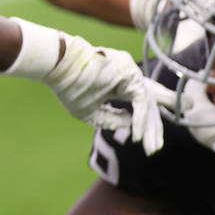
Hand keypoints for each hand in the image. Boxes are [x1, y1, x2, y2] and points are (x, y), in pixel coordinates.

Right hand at [44, 35, 165, 155]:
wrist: (60, 65)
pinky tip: (138, 136)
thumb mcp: (89, 111)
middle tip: (154, 149)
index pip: (137, 104)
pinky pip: (141, 101)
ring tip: (153, 148)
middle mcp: (128, 78)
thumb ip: (111, 118)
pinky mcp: (131, 73)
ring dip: (151, 128)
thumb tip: (131, 125)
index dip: (140, 124)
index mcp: (118, 84)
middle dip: (152, 129)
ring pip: (147, 104)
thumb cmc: (69, 86)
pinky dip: (140, 119)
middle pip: (146, 106)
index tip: (141, 142)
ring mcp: (131, 73)